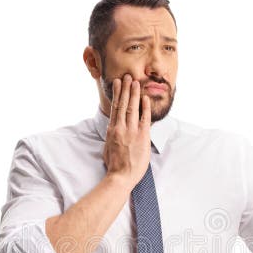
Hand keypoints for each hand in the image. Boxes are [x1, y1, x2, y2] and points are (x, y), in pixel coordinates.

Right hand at [103, 73, 151, 187]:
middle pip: (123, 104)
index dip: (117, 94)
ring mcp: (131, 131)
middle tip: (127, 76)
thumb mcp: (108, 148)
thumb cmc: (114, 166)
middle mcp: (121, 128)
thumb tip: (113, 131)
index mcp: (112, 130)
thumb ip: (111, 136)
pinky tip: (145, 98)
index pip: (115, 107)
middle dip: (125, 89)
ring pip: (133, 108)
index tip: (118, 84)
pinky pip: (144, 119)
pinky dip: (145, 107)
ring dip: (134, 94)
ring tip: (135, 82)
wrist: (120, 176)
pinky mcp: (142, 137)